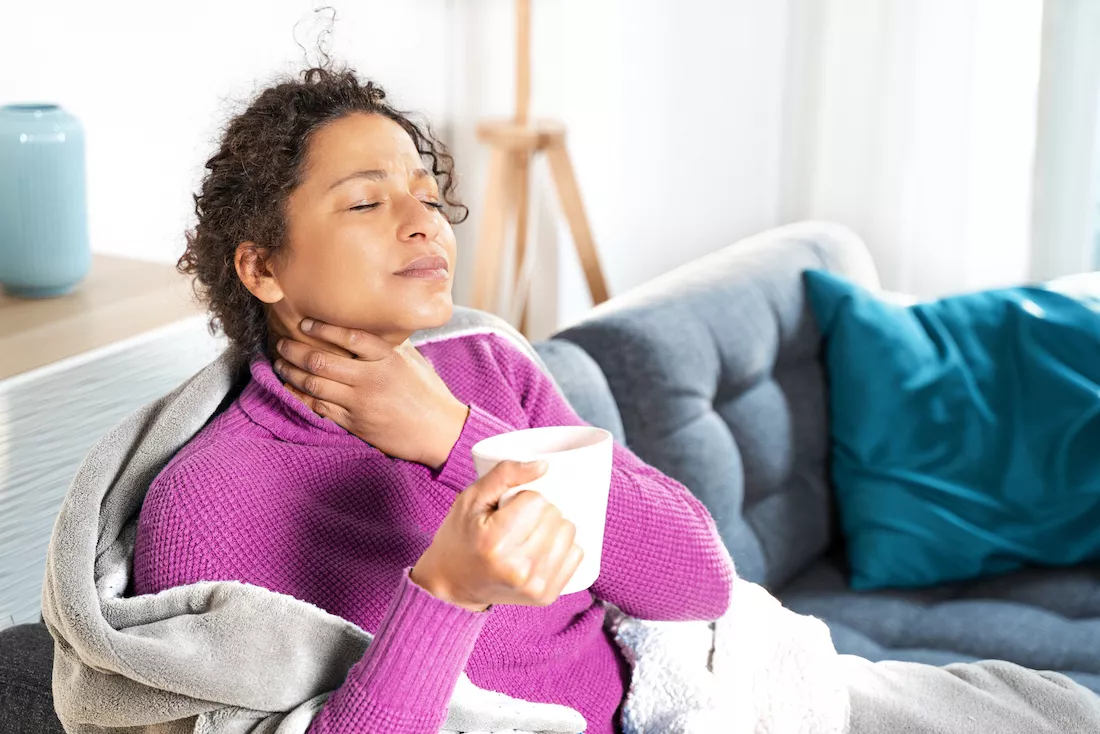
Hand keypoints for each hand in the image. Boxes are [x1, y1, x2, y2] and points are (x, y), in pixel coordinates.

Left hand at [273, 318, 469, 468]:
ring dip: (292, 373)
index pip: (349, 337)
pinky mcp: (355, 423)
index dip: (322, 328)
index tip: (304, 323)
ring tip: (281, 364)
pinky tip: (290, 388)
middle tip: (282, 343)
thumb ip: (390, 345)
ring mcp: (361, 402)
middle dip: (295, 350)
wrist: (439, 432)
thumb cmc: (429, 394)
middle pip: (322, 361)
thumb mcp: (413, 362)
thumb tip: (370, 326)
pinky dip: (301, 397)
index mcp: (388, 359)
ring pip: (315, 384)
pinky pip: (319, 408)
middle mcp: (372, 378)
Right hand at [411, 460, 583, 611]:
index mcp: (495, 543)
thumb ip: (505, 474)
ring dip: (553, 527)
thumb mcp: (472, 498)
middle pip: (554, 515)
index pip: (537, 500)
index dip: (523, 498)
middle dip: (539, 512)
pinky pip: (576, 554)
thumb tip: (545, 465)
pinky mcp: (547, 596)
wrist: (454, 583)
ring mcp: (535, 585)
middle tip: (517, 523)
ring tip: (528, 535)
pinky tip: (541, 549)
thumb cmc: (461, 536)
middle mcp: (518, 568)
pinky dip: (562, 546)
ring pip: (569, 532)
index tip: (507, 510)